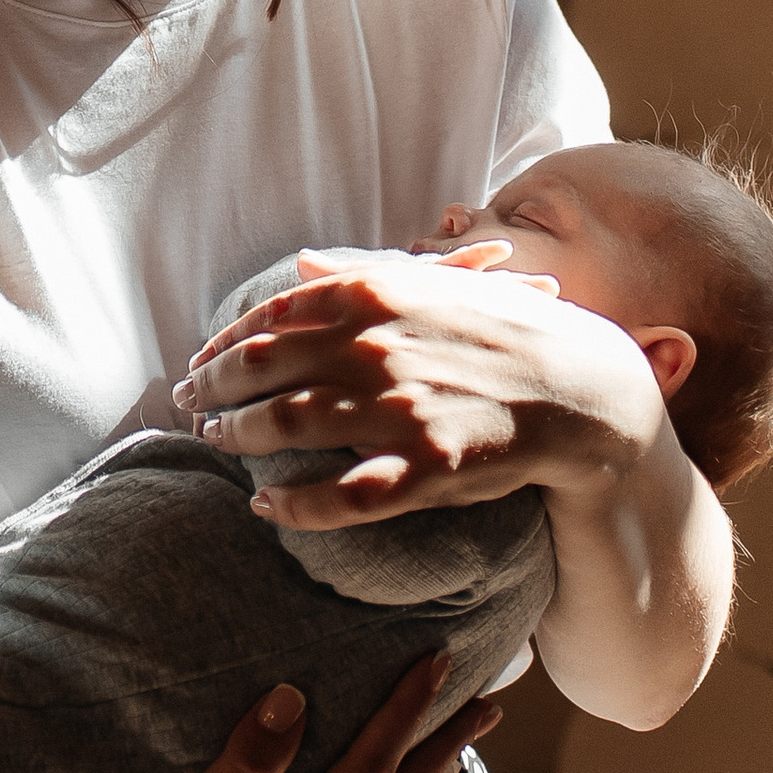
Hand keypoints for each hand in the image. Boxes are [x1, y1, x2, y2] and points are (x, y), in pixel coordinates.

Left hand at [176, 254, 673, 525]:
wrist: (582, 389)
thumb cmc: (505, 330)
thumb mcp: (434, 283)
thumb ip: (361, 274)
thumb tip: (299, 263)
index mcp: (377, 295)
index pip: (271, 318)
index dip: (222, 344)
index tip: (198, 364)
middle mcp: (378, 345)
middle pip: (262, 369)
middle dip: (213, 391)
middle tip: (190, 409)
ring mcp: (400, 408)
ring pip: (286, 426)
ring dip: (238, 438)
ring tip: (218, 445)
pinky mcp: (425, 466)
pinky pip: (339, 496)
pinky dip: (292, 505)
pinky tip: (267, 509)